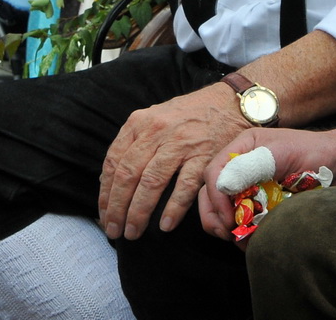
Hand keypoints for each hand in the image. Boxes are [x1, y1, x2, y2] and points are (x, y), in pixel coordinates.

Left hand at [98, 83, 242, 240]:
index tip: (104, 214)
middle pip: (129, 174)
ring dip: (139, 212)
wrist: (231, 103)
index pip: (114, 161)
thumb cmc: (190, 115)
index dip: (106, 192)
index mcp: (141, 122)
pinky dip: (173, 208)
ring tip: (133, 232)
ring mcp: (182, 143)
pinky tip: (165, 225)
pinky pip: (184, 187)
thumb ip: (135, 143)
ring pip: (151, 182)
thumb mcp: (156, 118)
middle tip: (114, 230)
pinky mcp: (205, 156)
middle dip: (117, 207)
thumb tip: (112, 180)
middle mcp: (158, 131)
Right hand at [198, 126, 335, 241]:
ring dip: (228, 229)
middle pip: (210, 195)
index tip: (229, 217)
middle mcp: (240, 169)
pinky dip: (244, 235)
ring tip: (242, 238)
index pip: (213, 174)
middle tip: (229, 233)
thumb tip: (221, 186)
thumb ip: (247, 166)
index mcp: (241, 149)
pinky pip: (242, 225)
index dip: (216, 197)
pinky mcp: (260, 208)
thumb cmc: (313, 153)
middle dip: (215, 217)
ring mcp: (249, 189)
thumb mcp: (278, 152)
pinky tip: (255, 239)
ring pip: (222, 213)